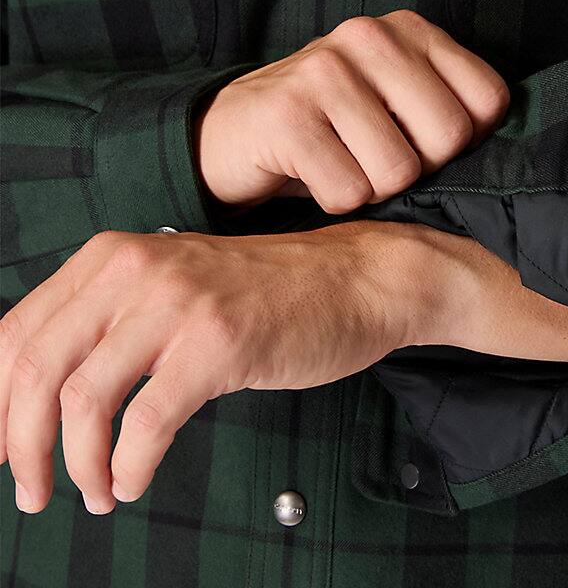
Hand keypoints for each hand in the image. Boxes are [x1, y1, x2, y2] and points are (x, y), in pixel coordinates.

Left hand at [0, 223, 420, 515]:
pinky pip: (147, 421)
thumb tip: (41, 397)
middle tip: (31, 492)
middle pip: (36, 369)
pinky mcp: (220, 343)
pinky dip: (128, 465)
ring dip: (75, 464)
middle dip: (21, 446)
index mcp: (115, 256)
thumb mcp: (177, 287)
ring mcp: (181, 304)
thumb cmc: (267, 294)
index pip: (18, 331)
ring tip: (92, 493)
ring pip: (82, 399)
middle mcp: (138, 270)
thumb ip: (114, 321)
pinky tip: (132, 481)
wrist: (352, 279)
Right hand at [194, 9, 509, 210]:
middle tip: (374, 157)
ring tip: (340, 162)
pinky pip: (348, 192)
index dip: (461, 142)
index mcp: (409, 30)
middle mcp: (369, 38)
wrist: (235, 131)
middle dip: (416, 170)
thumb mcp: (394, 99)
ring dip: (370, 189)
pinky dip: (334, 201)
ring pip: (397, 173)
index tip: (419, 141)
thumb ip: (446, 107)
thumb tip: (505, 155)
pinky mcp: (288, 116)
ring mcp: (326, 73)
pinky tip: (310, 173)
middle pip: (448, 138)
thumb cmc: (331, 125)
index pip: (488, 101)